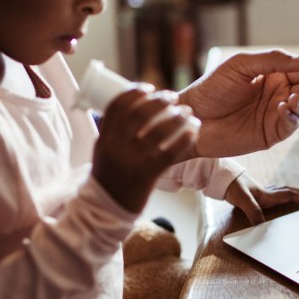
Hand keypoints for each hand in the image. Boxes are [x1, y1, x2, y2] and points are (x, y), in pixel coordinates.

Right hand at [93, 88, 198, 212]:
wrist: (106, 211)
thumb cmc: (110, 177)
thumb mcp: (104, 151)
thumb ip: (116, 131)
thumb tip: (134, 108)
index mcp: (104, 137)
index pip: (118, 105)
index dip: (135, 92)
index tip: (149, 87)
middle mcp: (116, 146)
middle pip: (139, 113)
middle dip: (158, 101)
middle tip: (172, 97)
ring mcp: (131, 160)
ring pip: (157, 131)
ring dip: (176, 117)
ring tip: (187, 112)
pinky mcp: (147, 175)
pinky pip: (170, 152)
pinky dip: (184, 138)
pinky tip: (194, 131)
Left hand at [178, 50, 298, 157]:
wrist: (193, 117)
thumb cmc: (212, 89)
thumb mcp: (241, 66)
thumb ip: (272, 60)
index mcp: (272, 75)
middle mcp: (277, 94)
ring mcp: (275, 115)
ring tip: (293, 99)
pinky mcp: (270, 134)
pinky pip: (291, 126)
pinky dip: (293, 118)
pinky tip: (282, 109)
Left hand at [224, 174, 298, 225]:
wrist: (220, 177)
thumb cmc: (232, 186)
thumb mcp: (242, 199)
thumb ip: (253, 212)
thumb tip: (262, 226)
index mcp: (266, 194)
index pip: (287, 195)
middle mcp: (266, 192)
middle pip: (288, 192)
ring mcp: (261, 191)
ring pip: (281, 191)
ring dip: (292, 193)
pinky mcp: (254, 193)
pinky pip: (273, 193)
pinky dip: (280, 194)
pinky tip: (278, 196)